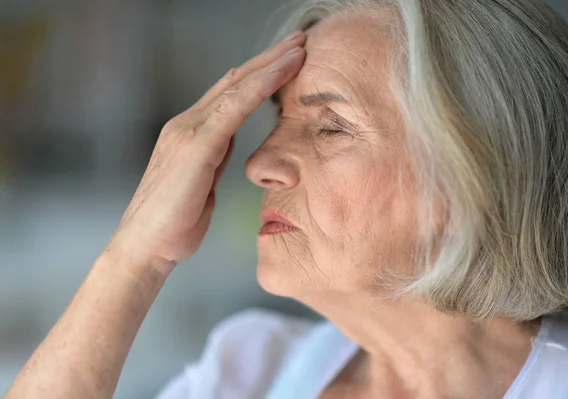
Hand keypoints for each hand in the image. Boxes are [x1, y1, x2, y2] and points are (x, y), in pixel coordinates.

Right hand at [107, 31, 306, 269]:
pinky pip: (232, 109)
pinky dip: (258, 87)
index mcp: (192, 132)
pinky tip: (279, 73)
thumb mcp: (201, 181)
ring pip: (235, 87)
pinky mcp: (195, 146)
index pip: (231, 93)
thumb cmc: (175, 221)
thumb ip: (213, 155)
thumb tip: (229, 140)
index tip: (289, 60)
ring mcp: (189, 131)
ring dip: (270, 65)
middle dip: (269, 58)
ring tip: (299, 48)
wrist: (146, 246)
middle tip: (300, 40)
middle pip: (235, 80)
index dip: (260, 74)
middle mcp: (188, 123)